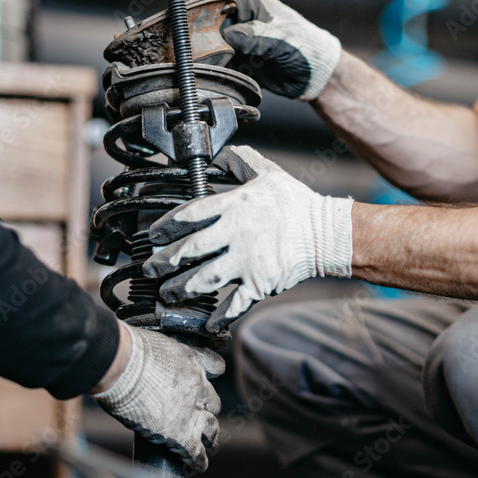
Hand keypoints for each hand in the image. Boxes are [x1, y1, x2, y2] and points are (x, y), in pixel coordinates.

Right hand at [90, 322, 223, 472]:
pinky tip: (196, 466)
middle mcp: (198, 386)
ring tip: (208, 444)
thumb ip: (161, 358)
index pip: (216, 368)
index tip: (204, 384)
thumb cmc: (127, 351)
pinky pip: (197, 452)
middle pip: (213, 402)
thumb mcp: (154, 343)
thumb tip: (146, 364)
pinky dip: (198, 461)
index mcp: (193, 361)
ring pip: (211, 428)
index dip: (209, 378)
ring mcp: (192, 411)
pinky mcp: (182, 434)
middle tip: (201, 418)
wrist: (121, 364)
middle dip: (207, 410)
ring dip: (210, 437)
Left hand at [145, 146, 353, 330]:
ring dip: (181, 289)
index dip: (167, 226)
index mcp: (235, 206)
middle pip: (190, 250)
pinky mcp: (260, 283)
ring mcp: (247, 261)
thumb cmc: (297, 203)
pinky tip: (206, 324)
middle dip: (165, 262)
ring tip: (167, 294)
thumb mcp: (267, 173)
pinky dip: (219, 317)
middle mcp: (236, 234)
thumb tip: (217, 153)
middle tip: (149, 270)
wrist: (327, 233)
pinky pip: (234, 303)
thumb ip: (239, 162)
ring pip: (204, 278)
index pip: (190, 215)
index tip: (154, 236)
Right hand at [205, 0, 341, 100]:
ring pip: (216, 43)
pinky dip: (217, 68)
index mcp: (256, 5)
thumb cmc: (308, 49)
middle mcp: (247, 22)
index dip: (206, 0)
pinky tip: (214, 72)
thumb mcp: (281, 39)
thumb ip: (255, 37)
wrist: (318, 77)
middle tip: (192, 43)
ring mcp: (245, 42)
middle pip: (214, 19)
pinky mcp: (245, 62)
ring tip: (201, 60)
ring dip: (208, 52)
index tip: (192, 13)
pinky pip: (224, 62)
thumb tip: (231, 37)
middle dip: (202, 30)